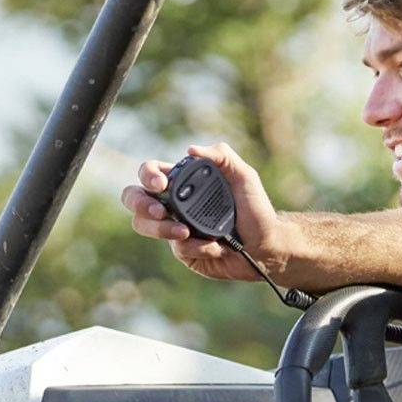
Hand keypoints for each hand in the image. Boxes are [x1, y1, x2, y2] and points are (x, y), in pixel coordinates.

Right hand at [119, 143, 286, 283]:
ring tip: (186, 232)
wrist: (266, 246)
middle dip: (140, 203)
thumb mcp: (244, 177)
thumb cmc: (256, 210)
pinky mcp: (183, 251)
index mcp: (183, 183)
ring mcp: (174, 228)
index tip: (162, 183)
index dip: (148, 175)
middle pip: (134, 198)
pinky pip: (176, 248)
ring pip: (145, 226)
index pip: (150, 172)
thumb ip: (222, 156)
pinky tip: (214, 246)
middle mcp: (173, 204)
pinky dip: (197, 246)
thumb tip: (191, 149)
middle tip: (160, 211)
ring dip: (162, 229)